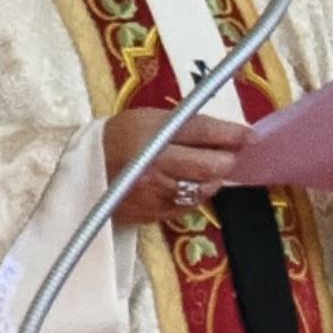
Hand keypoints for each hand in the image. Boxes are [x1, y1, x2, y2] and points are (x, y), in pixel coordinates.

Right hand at [103, 108, 251, 226]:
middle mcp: (152, 161)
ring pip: (204, 188)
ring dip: (211, 179)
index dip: (230, 134)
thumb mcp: (146, 121)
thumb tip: (226, 135)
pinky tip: (183, 184)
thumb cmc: (119, 139)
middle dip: (227, 161)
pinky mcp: (152, 212)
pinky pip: (188, 205)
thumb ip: (182, 126)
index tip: (251, 136)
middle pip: (210, 165)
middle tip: (229, 156)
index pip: (200, 130)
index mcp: (149, 131)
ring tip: (204, 170)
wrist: (82, 171)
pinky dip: (193, 194)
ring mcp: (153, 190)